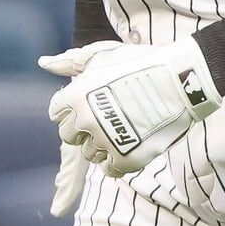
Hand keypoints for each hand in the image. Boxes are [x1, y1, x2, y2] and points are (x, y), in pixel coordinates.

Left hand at [41, 37, 221, 216]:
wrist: (181, 80)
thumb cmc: (141, 63)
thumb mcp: (102, 55)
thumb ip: (70, 62)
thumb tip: (43, 62)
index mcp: (76, 95)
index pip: (56, 113)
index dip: (72, 109)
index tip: (91, 103)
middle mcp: (85, 120)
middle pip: (69, 135)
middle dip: (83, 128)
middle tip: (108, 117)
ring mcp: (105, 141)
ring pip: (89, 154)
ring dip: (101, 145)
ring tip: (124, 129)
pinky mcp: (126, 158)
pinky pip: (109, 170)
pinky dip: (117, 161)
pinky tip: (130, 146)